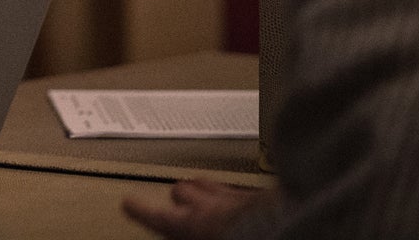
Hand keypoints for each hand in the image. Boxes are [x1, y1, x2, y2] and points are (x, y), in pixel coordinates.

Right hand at [123, 179, 269, 238]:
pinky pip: (241, 190)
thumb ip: (183, 232)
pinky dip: (237, 196)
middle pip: (182, 189)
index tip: (128, 203)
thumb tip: (167, 226)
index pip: (155, 215)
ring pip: (211, 184)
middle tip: (181, 206)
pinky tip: (245, 205)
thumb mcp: (196, 234)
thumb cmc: (244, 237)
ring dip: (207, 191)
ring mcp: (237, 196)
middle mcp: (209, 204)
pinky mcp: (264, 196)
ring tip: (210, 201)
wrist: (290, 227)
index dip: (140, 209)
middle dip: (180, 197)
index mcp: (190, 224)